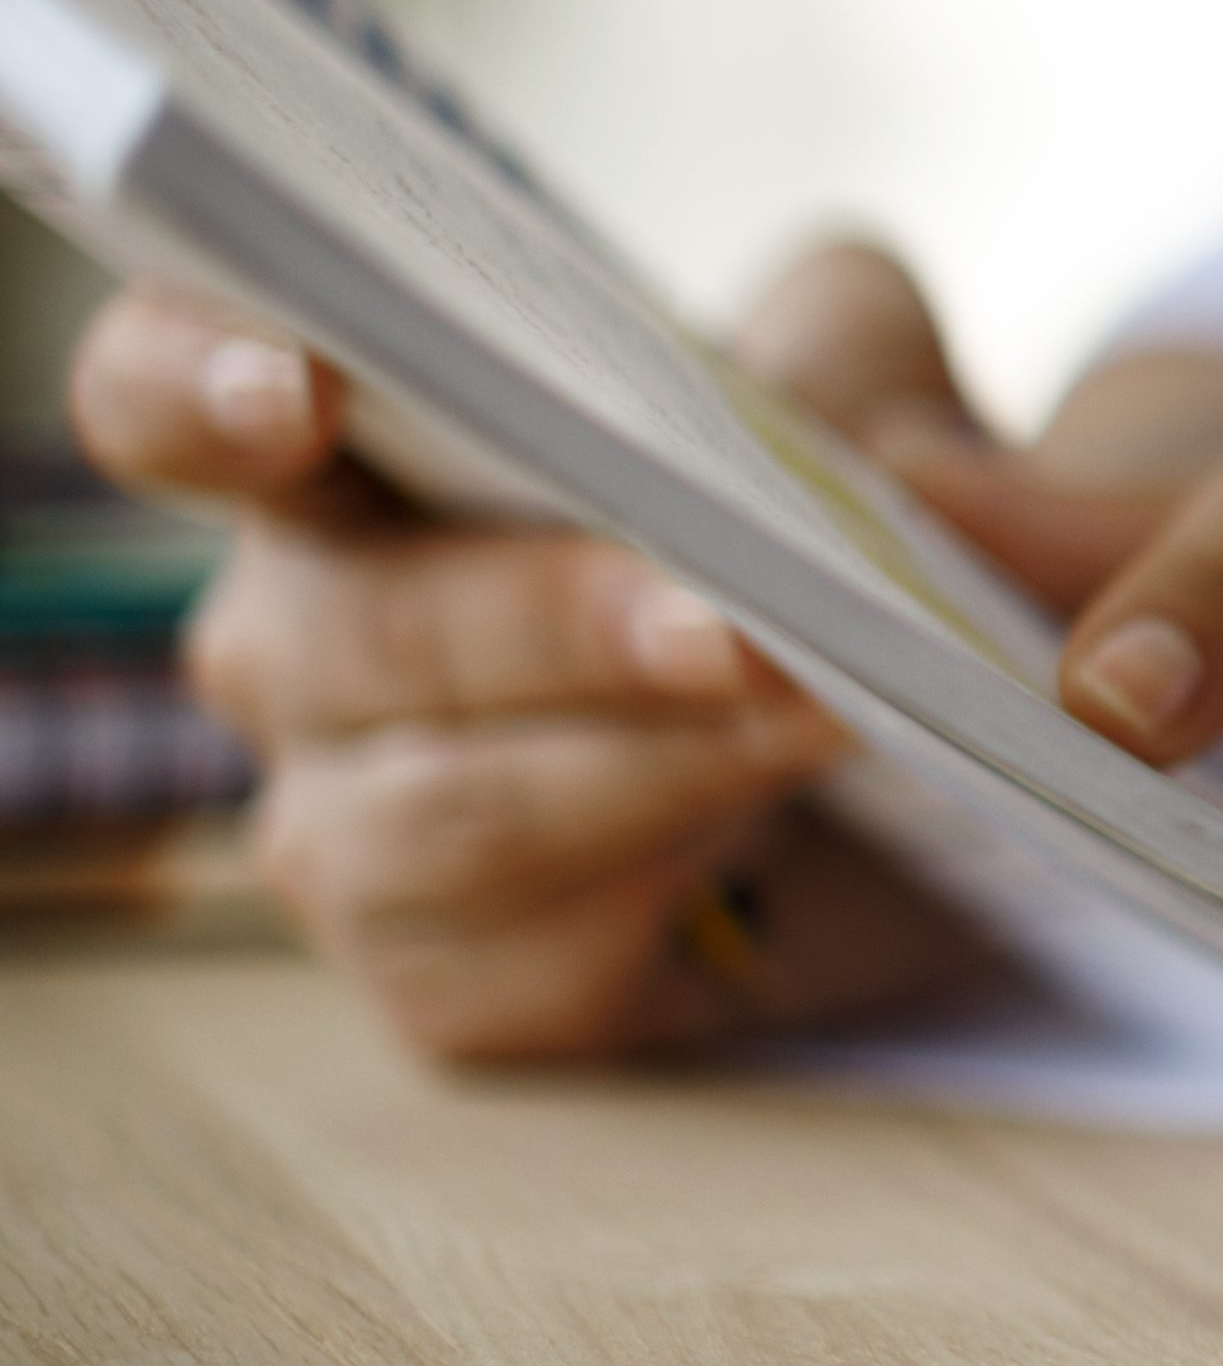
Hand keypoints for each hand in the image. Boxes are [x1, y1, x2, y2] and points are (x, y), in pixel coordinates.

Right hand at [73, 243, 1147, 1060]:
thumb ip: (882, 396)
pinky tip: (763, 860)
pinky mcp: (443, 981)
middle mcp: (295, 640)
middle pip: (360, 632)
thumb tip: (915, 476)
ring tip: (826, 719)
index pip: (165, 401)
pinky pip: (521, 965)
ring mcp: (342, 823)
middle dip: (559, 624)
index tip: (295, 389)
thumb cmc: (804, 520)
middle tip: (735, 624)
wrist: (890, 740)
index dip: (194, 384)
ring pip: (448, 815)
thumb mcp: (867, 396)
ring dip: (657, 767)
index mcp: (339, 456)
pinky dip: (667, 899)